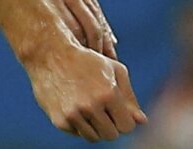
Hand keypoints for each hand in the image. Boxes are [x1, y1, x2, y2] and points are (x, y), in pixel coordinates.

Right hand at [24, 41, 146, 140]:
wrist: (50, 54)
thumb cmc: (86, 60)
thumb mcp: (113, 70)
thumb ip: (130, 97)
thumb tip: (142, 121)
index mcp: (108, 93)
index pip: (127, 126)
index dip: (125, 120)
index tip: (118, 112)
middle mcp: (91, 106)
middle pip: (111, 135)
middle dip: (111, 125)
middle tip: (104, 110)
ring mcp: (74, 114)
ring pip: (94, 138)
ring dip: (95, 127)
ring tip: (90, 108)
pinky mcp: (60, 120)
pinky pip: (77, 133)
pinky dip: (79, 125)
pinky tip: (76, 107)